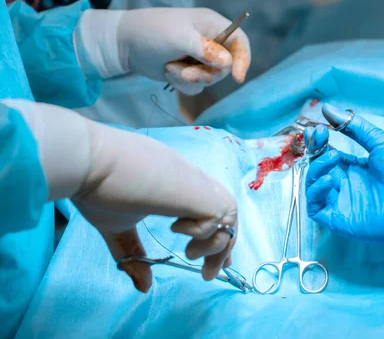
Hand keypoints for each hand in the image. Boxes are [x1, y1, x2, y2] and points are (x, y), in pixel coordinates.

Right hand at [5, 100, 236, 291]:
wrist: (89, 161)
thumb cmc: (98, 188)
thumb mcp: (118, 229)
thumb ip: (133, 255)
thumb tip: (143, 287)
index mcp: (176, 186)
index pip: (212, 208)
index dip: (218, 234)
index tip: (213, 261)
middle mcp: (191, 181)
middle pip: (227, 213)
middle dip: (222, 247)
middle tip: (208, 273)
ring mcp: (196, 184)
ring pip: (229, 215)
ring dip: (215, 243)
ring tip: (188, 252)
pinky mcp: (196, 190)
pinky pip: (219, 215)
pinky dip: (204, 231)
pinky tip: (176, 227)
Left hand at [75, 8, 250, 95]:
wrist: (124, 44)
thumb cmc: (152, 32)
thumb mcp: (180, 38)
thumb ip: (206, 50)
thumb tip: (227, 64)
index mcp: (212, 25)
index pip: (240, 42)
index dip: (243, 59)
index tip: (236, 77)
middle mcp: (210, 41)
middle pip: (225, 67)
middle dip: (204, 73)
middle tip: (186, 72)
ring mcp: (199, 58)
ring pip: (210, 79)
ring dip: (189, 78)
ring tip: (171, 68)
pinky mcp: (189, 71)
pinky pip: (197, 87)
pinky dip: (182, 83)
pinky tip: (168, 72)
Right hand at [304, 104, 383, 247]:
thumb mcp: (379, 142)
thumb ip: (353, 127)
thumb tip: (327, 107)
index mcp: (355, 169)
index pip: (327, 154)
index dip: (320, 142)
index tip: (319, 129)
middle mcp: (345, 186)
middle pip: (317, 169)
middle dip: (315, 151)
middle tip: (319, 137)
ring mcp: (341, 203)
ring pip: (313, 187)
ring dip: (316, 169)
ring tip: (333, 156)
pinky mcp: (340, 220)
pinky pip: (316, 208)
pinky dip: (317, 192)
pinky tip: (331, 179)